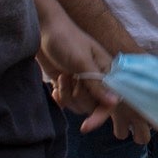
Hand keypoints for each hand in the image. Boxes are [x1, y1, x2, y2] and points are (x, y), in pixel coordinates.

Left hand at [36, 12, 151, 143]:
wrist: (43, 30)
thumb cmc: (67, 40)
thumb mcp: (82, 61)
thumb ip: (97, 83)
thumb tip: (114, 102)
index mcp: (106, 71)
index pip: (110, 101)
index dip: (100, 116)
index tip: (85, 127)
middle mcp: (96, 79)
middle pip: (92, 106)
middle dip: (77, 97)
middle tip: (68, 77)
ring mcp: (81, 83)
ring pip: (78, 105)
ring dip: (67, 95)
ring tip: (61, 77)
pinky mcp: (68, 85)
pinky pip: (67, 102)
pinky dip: (60, 97)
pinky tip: (54, 86)